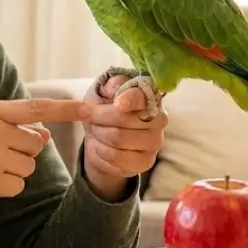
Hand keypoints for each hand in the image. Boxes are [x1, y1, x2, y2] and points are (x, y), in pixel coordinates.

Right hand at [0, 98, 92, 227]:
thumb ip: (9, 125)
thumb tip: (45, 136)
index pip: (36, 108)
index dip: (67, 109)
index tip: (92, 109)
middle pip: (35, 145)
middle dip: (22, 153)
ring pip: (28, 168)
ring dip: (12, 172)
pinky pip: (17, 187)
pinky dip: (4, 189)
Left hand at [81, 74, 166, 201]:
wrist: (105, 140)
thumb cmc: (106, 110)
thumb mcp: (104, 92)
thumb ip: (111, 86)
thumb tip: (113, 89)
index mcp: (149, 96)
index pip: (142, 97)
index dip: (129, 99)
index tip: (118, 104)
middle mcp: (159, 119)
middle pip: (121, 119)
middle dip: (98, 117)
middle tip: (89, 116)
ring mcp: (154, 142)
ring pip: (117, 138)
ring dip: (98, 133)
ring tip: (95, 130)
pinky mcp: (146, 161)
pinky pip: (115, 157)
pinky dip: (100, 150)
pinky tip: (100, 145)